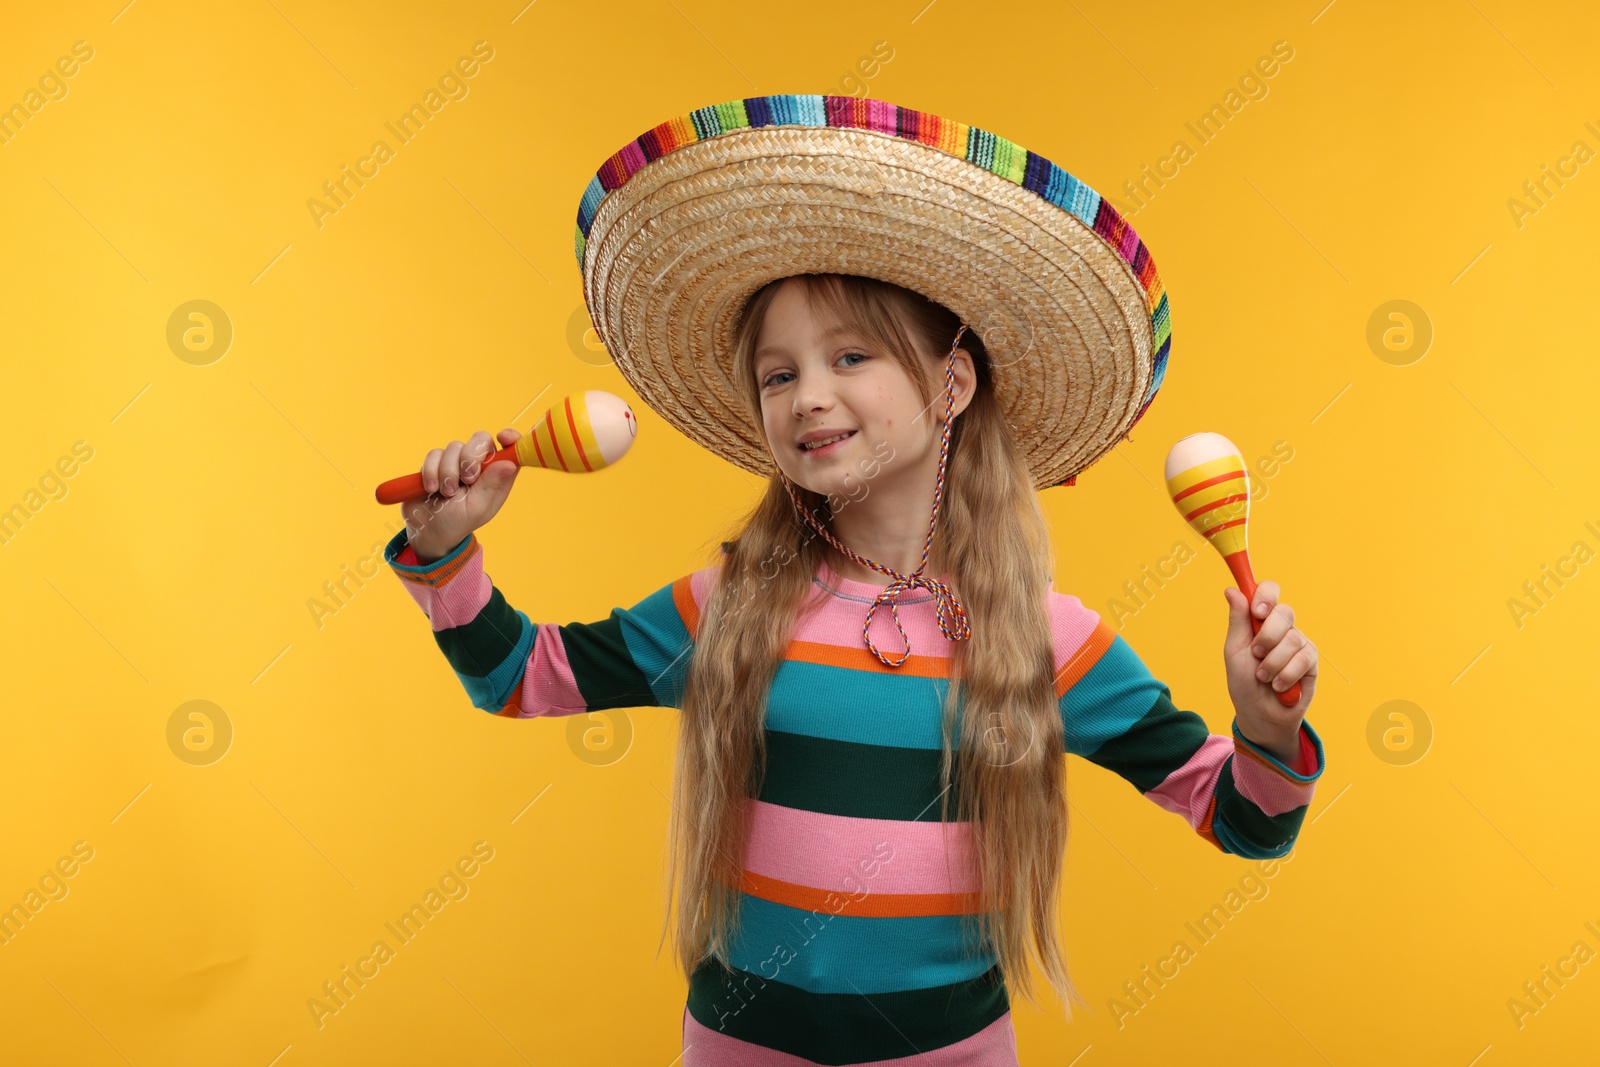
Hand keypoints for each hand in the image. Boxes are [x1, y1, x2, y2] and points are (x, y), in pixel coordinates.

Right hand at [399, 428, 522, 562]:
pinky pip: (434, 454)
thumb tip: (510, 463)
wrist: (427, 528)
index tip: (502, 437)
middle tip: (467, 480)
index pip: (510, 448)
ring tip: (447, 493)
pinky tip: (431, 488)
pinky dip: (431, 471)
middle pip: (481, 439)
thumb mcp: (477, 507)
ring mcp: (458, 461)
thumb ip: (492, 484)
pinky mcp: (437, 461)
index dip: (511, 437)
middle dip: (471, 457)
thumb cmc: (458, 521)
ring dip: (448, 471)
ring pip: (454, 446)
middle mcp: (480, 465)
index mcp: (497, 475)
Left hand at [1222, 580, 1316, 763]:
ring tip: (1264, 677)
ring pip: (1292, 639)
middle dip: (1266, 637)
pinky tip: (1279, 686)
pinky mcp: (1311, 661)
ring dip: (1273, 663)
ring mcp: (1299, 643)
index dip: (1266, 595)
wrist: (1260, 714)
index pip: (1269, 591)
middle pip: (1284, 612)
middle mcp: (1282, 628)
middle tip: (1256, 654)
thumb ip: (1238, 620)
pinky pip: (1304, 658)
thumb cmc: (1244, 682)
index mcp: (1261, 620)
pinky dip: (1286, 675)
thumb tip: (1231, 590)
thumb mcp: (1235, 650)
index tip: (1257, 612)